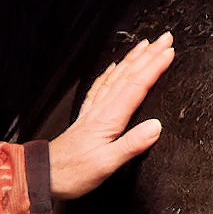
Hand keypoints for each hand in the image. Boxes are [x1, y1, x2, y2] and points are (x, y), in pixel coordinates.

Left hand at [47, 34, 173, 198]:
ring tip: (145, 45)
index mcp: (109, 119)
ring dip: (132, 59)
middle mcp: (101, 110)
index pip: (136, 86)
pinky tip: (114, 67)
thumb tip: (156, 127)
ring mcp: (92, 112)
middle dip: (148, 55)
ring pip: (116, 77)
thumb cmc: (73, 173)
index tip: (170, 52)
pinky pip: (100, 87)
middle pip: (128, 75)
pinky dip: (110, 73)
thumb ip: (132, 145)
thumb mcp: (106, 165)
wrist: (43, 175)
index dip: (154, 68)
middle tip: (165, 39)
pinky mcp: (86, 117)